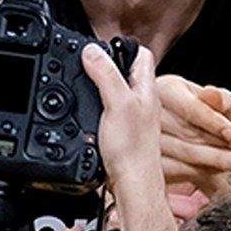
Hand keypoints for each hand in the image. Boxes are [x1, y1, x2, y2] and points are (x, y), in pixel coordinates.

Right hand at [83, 41, 166, 223]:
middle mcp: (142, 102)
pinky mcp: (123, 134)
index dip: (123, 45)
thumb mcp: (117, 103)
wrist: (133, 185)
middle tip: (88, 63)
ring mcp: (133, 118)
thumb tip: (92, 50)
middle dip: (108, 64)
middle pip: (126, 72)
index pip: (141, 54)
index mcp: (146, 89)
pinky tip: (88, 112)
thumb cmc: (132, 150)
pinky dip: (97, 107)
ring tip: (85, 82)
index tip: (103, 46)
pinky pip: (109, 111)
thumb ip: (106, 75)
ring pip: (117, 92)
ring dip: (101, 86)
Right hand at [151, 71, 230, 216]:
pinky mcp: (149, 161)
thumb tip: (213, 96)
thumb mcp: (213, 101)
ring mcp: (145, 139)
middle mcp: (151, 113)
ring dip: (217, 161)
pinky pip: (178, 169)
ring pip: (186, 152)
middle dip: (223, 145)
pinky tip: (218, 171)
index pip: (192, 108)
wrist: (177, 130)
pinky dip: (202, 172)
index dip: (217, 124)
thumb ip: (222, 98)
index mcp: (166, 90)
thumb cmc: (195, 113)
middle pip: (190, 132)